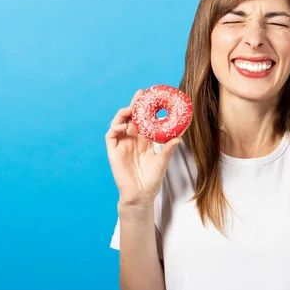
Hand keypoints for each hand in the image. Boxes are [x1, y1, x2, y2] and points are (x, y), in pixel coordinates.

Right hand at [105, 89, 180, 205]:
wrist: (141, 195)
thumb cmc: (152, 179)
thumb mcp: (163, 162)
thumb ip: (168, 149)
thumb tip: (179, 137)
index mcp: (145, 140)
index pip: (145, 120)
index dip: (147, 108)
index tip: (152, 97)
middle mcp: (133, 140)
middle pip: (132, 118)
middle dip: (135, 104)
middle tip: (141, 93)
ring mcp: (122, 145)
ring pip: (119, 123)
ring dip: (123, 114)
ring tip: (131, 108)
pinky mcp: (113, 152)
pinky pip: (111, 136)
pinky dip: (115, 128)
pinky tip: (123, 126)